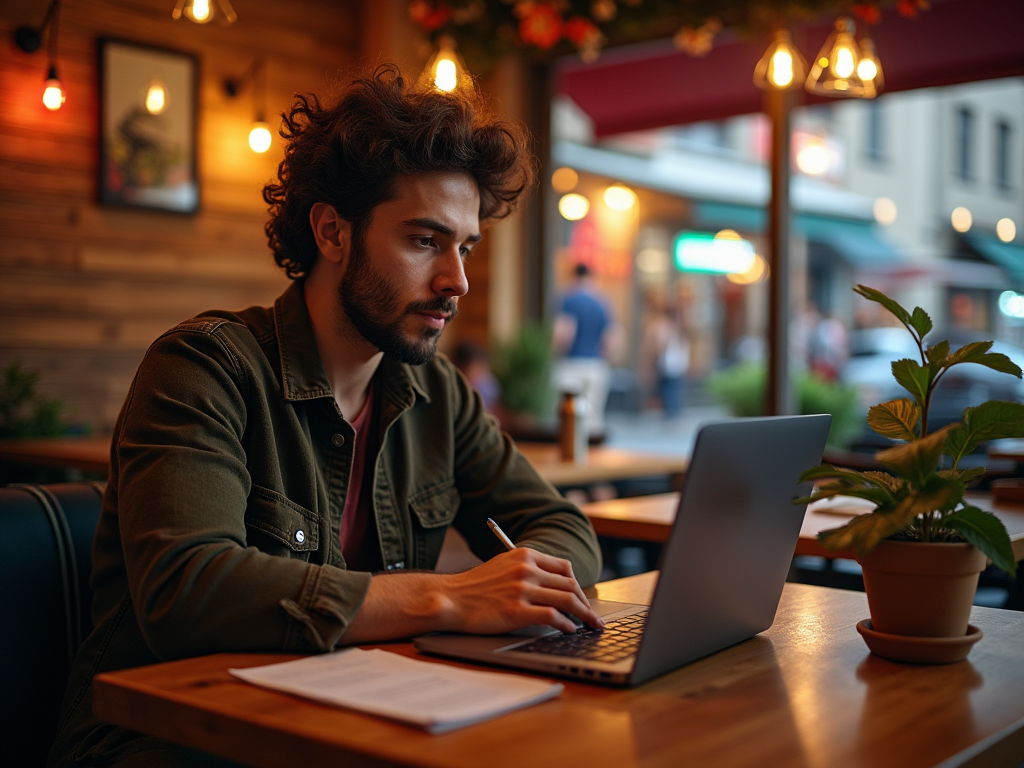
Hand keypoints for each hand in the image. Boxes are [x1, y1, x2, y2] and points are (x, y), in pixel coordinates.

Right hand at [437, 548, 603, 633]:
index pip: (563, 567)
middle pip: (569, 585)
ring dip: (584, 615)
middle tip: (592, 616)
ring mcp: (522, 590)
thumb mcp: (503, 565)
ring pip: (567, 600)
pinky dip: (566, 624)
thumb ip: (527, 569)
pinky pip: (553, 617)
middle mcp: (526, 569)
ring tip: (590, 625)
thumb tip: (554, 583)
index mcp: (524, 555)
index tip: (581, 598)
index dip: (577, 585)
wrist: (450, 598)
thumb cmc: (475, 586)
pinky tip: (569, 630)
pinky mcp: (517, 611)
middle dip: (585, 603)